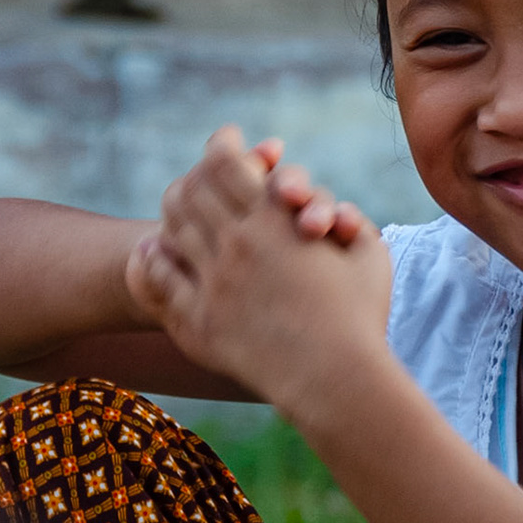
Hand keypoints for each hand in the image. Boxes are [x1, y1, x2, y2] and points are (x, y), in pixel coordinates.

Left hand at [125, 127, 392, 410]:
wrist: (338, 381)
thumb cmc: (362, 316)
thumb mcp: (368, 254)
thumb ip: (346, 219)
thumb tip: (323, 209)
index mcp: (277, 220)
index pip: (226, 161)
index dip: (223, 144)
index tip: (228, 141)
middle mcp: (239, 244)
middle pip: (191, 189)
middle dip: (196, 175)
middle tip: (202, 176)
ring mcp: (214, 283)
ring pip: (172, 226)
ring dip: (174, 211)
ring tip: (181, 207)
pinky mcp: (198, 320)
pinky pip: (159, 275)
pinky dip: (154, 256)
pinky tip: (155, 250)